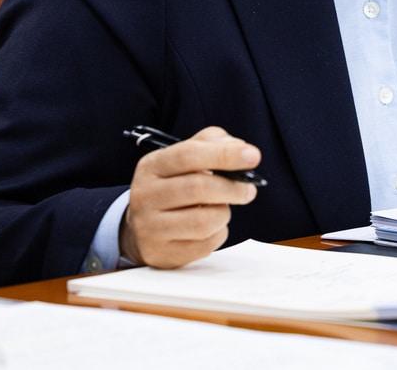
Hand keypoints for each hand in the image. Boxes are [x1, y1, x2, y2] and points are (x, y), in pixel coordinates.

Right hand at [119, 126, 260, 267]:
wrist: (143, 228)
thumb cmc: (175, 185)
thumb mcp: (186, 157)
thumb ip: (214, 143)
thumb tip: (241, 149)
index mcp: (152, 166)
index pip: (188, 155)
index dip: (224, 154)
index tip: (254, 156)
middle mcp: (144, 196)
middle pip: (198, 188)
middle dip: (233, 188)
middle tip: (249, 189)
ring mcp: (149, 228)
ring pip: (205, 221)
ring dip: (223, 213)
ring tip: (220, 209)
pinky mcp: (162, 254)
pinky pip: (206, 244)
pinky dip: (218, 233)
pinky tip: (209, 227)